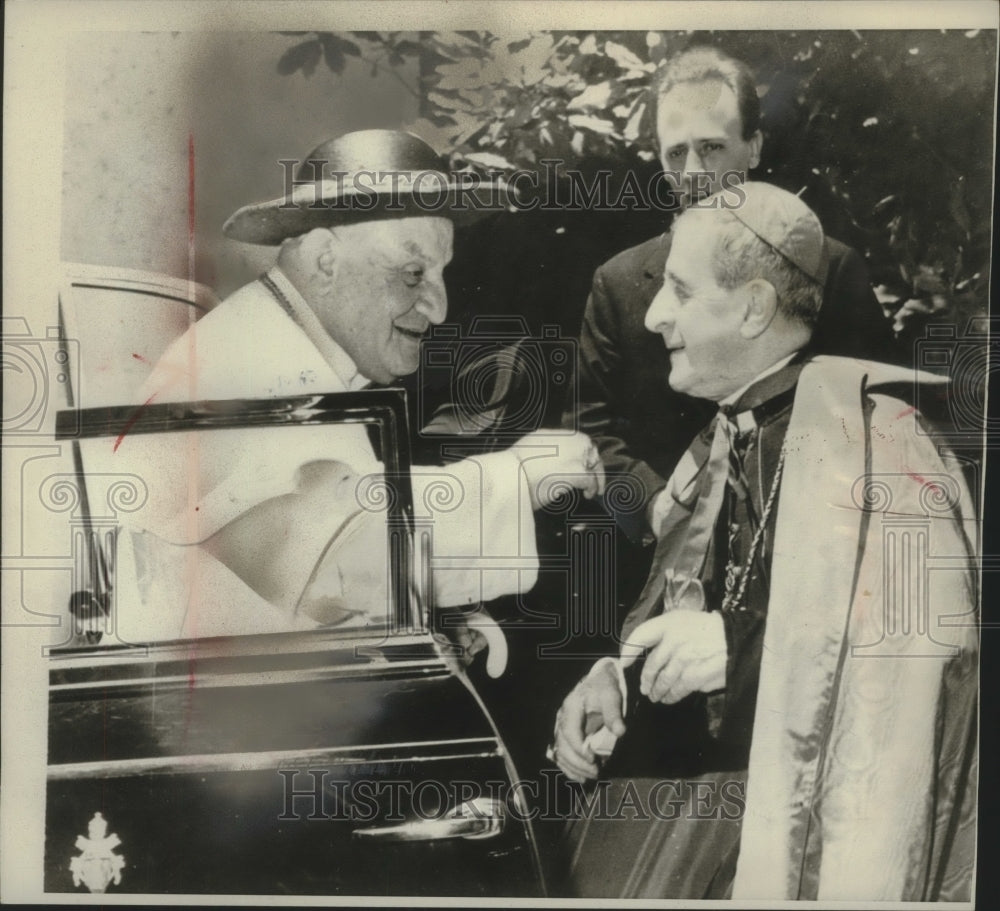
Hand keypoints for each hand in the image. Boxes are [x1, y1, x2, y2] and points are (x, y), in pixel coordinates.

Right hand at [511, 431, 604, 510]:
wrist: (508, 478)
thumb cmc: (513, 470)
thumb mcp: (529, 449)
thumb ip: (546, 449)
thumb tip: (554, 457)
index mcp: (554, 435)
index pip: (580, 441)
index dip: (585, 455)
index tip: (586, 465)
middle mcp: (566, 441)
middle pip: (590, 450)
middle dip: (594, 464)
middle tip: (596, 477)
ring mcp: (573, 455)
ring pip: (594, 464)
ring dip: (597, 477)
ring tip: (595, 489)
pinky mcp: (576, 473)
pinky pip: (590, 480)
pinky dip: (591, 487)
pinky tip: (588, 494)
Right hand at [550, 661, 624, 781]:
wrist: (599, 682)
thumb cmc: (605, 688)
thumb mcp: (611, 695)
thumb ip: (614, 713)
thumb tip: (620, 732)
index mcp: (570, 707)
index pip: (569, 731)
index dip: (579, 748)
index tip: (592, 760)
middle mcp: (562, 718)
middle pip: (562, 745)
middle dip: (577, 762)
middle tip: (596, 772)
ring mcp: (561, 727)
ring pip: (560, 752)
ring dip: (573, 767)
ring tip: (590, 776)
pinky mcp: (564, 735)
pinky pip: (561, 754)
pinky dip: (569, 767)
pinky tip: (580, 777)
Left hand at [620, 610, 726, 703]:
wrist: (736, 639)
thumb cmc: (707, 628)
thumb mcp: (682, 619)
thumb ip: (662, 632)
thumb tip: (645, 652)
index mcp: (669, 624)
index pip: (641, 635)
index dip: (629, 651)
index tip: (624, 663)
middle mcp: (673, 641)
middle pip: (651, 666)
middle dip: (646, 680)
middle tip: (644, 688)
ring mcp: (684, 660)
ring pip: (663, 681)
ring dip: (657, 691)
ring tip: (655, 696)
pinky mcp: (695, 676)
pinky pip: (678, 690)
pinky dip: (672, 696)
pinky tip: (670, 698)